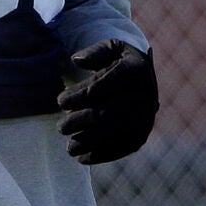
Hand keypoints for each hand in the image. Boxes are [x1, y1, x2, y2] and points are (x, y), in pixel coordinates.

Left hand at [56, 41, 157, 164]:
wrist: (142, 81)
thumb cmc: (117, 62)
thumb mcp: (110, 47)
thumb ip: (94, 52)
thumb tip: (76, 60)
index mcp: (135, 69)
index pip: (103, 84)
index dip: (80, 95)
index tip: (61, 101)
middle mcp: (144, 95)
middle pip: (105, 113)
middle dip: (79, 121)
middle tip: (60, 127)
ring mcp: (145, 118)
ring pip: (112, 133)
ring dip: (87, 142)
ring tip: (68, 145)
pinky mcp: (141, 136)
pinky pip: (121, 149)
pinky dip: (100, 155)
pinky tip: (81, 158)